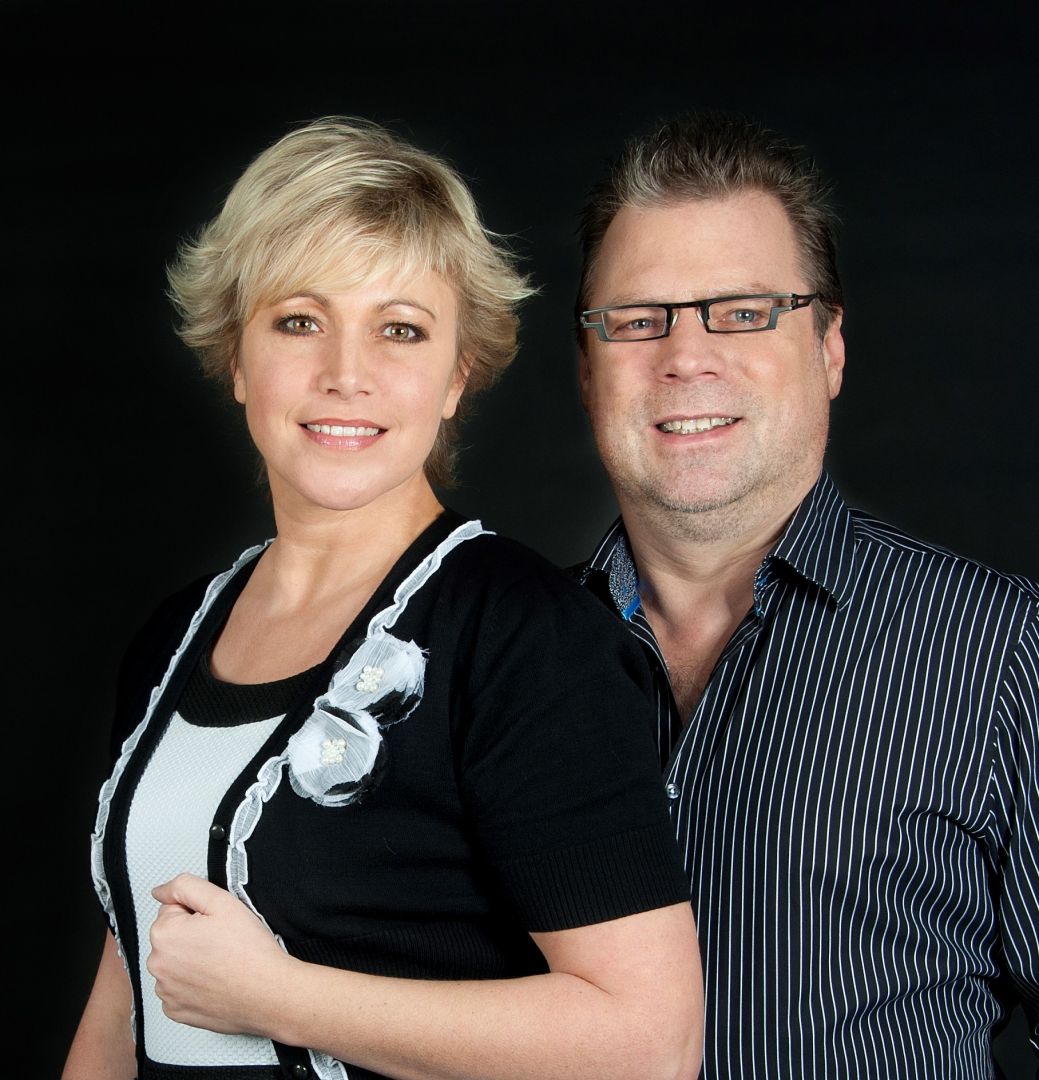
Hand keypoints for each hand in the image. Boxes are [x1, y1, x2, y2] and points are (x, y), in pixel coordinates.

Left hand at [148, 873, 292, 1035]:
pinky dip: (193, 984)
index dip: (199, 912)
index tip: (217, 923)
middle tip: (222, 941)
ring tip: (221, 961)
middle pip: (172, 936)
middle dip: (193, 935)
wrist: (267, 992)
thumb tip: (161, 890)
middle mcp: (158, 965)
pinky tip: (215, 980)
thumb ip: (185, 886)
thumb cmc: (249, 951)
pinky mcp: (175, 1010)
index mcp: (164, 935)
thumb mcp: (221, 901)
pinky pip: (178, 988)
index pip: (172, 909)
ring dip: (192, 960)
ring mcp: (166, 991)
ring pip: (175, 962)